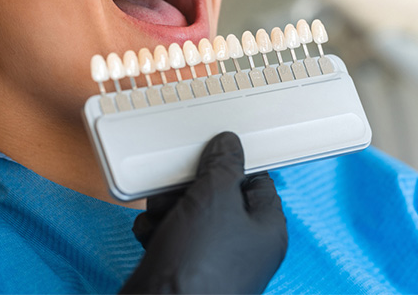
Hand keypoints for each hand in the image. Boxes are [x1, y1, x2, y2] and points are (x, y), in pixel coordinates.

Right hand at [120, 132, 287, 293]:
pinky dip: (157, 232)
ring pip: (190, 215)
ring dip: (169, 208)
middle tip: (178, 186)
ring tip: (161, 214)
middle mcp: (242, 248)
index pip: (257, 183)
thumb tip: (228, 145)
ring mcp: (211, 261)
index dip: (234, 165)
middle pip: (218, 197)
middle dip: (190, 188)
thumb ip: (223, 164)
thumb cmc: (200, 267)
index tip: (214, 151)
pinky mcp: (182, 272)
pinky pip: (171, 238)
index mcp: (265, 230)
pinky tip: (152, 236)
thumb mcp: (216, 196)